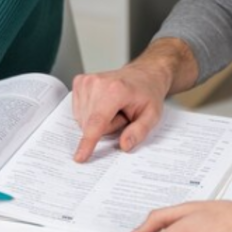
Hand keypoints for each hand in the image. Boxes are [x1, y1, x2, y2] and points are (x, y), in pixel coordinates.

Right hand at [72, 38, 198, 162]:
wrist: (143, 74)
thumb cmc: (147, 93)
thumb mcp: (152, 115)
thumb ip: (139, 132)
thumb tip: (124, 145)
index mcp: (115, 90)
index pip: (97, 122)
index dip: (88, 142)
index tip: (79, 157)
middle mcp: (96, 83)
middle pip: (90, 125)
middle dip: (106, 127)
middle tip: (123, 115)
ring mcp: (86, 81)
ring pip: (83, 120)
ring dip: (98, 121)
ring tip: (114, 108)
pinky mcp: (79, 82)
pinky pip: (79, 112)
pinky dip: (91, 113)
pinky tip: (104, 104)